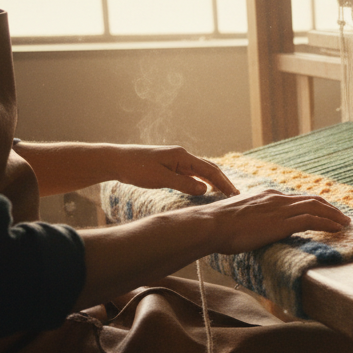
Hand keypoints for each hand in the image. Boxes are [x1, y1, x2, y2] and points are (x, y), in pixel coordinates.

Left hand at [109, 144, 238, 195]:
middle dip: (223, 182)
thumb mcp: (160, 179)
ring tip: (225, 194)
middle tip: (235, 196)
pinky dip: (202, 181)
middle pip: (209, 168)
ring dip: (214, 182)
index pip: (209, 170)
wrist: (116, 161)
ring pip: (201, 171)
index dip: (223, 183)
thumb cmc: (135, 168)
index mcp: (182, 156)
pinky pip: (192, 174)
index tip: (234, 194)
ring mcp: (176, 160)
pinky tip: (206, 189)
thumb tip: (205, 190)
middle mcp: (182, 156)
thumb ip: (184, 184)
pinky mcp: (170, 166)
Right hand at [198, 189, 350, 253]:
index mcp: (267, 196)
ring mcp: (280, 209)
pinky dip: (328, 223)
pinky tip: (338, 229)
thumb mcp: (238, 219)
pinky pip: (312, 220)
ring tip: (346, 223)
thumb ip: (250, 220)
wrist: (210, 225)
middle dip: (329, 208)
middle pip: (311, 200)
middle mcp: (276, 199)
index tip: (324, 210)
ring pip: (316, 208)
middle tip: (342, 216)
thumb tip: (250, 229)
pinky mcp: (282, 222)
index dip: (313, 204)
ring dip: (334, 216)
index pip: (297, 199)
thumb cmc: (217, 226)